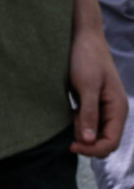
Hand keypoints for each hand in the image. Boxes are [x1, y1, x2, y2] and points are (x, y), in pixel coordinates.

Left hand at [69, 23, 126, 156]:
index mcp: (118, 109)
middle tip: (70, 125)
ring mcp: (105, 107)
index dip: (92, 150)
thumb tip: (88, 141)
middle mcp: (115, 112)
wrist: (84, 38)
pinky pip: (89, 121)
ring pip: (95, 132)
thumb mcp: (86, 86)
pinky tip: (71, 111)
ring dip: (82, 130)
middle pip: (104, 140)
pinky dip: (79, 122)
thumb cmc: (86, 59)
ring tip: (72, 113)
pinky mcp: (94, 102)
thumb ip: (89, 113)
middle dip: (86, 141)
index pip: (111, 142)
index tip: (72, 146)